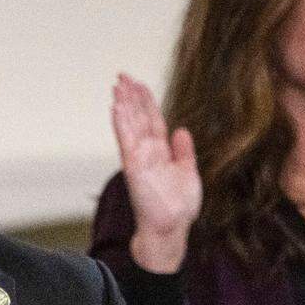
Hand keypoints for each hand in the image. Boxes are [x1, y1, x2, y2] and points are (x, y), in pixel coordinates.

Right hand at [111, 74, 200, 272]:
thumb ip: (184, 151)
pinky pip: (126, 142)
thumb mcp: (188, 173)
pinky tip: (116, 109)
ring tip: (116, 86)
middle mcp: (148, 152)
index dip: (146, 101)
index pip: (152, 120)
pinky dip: (121, 125)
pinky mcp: (134, 168)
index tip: (138, 83)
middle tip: (121, 75)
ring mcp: (139, 159)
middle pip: (139, 117)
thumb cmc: (179, 207)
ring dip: (123, 105)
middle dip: (131, 96)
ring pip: (130, 126)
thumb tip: (181, 130)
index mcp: (161, 152)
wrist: (171, 229)